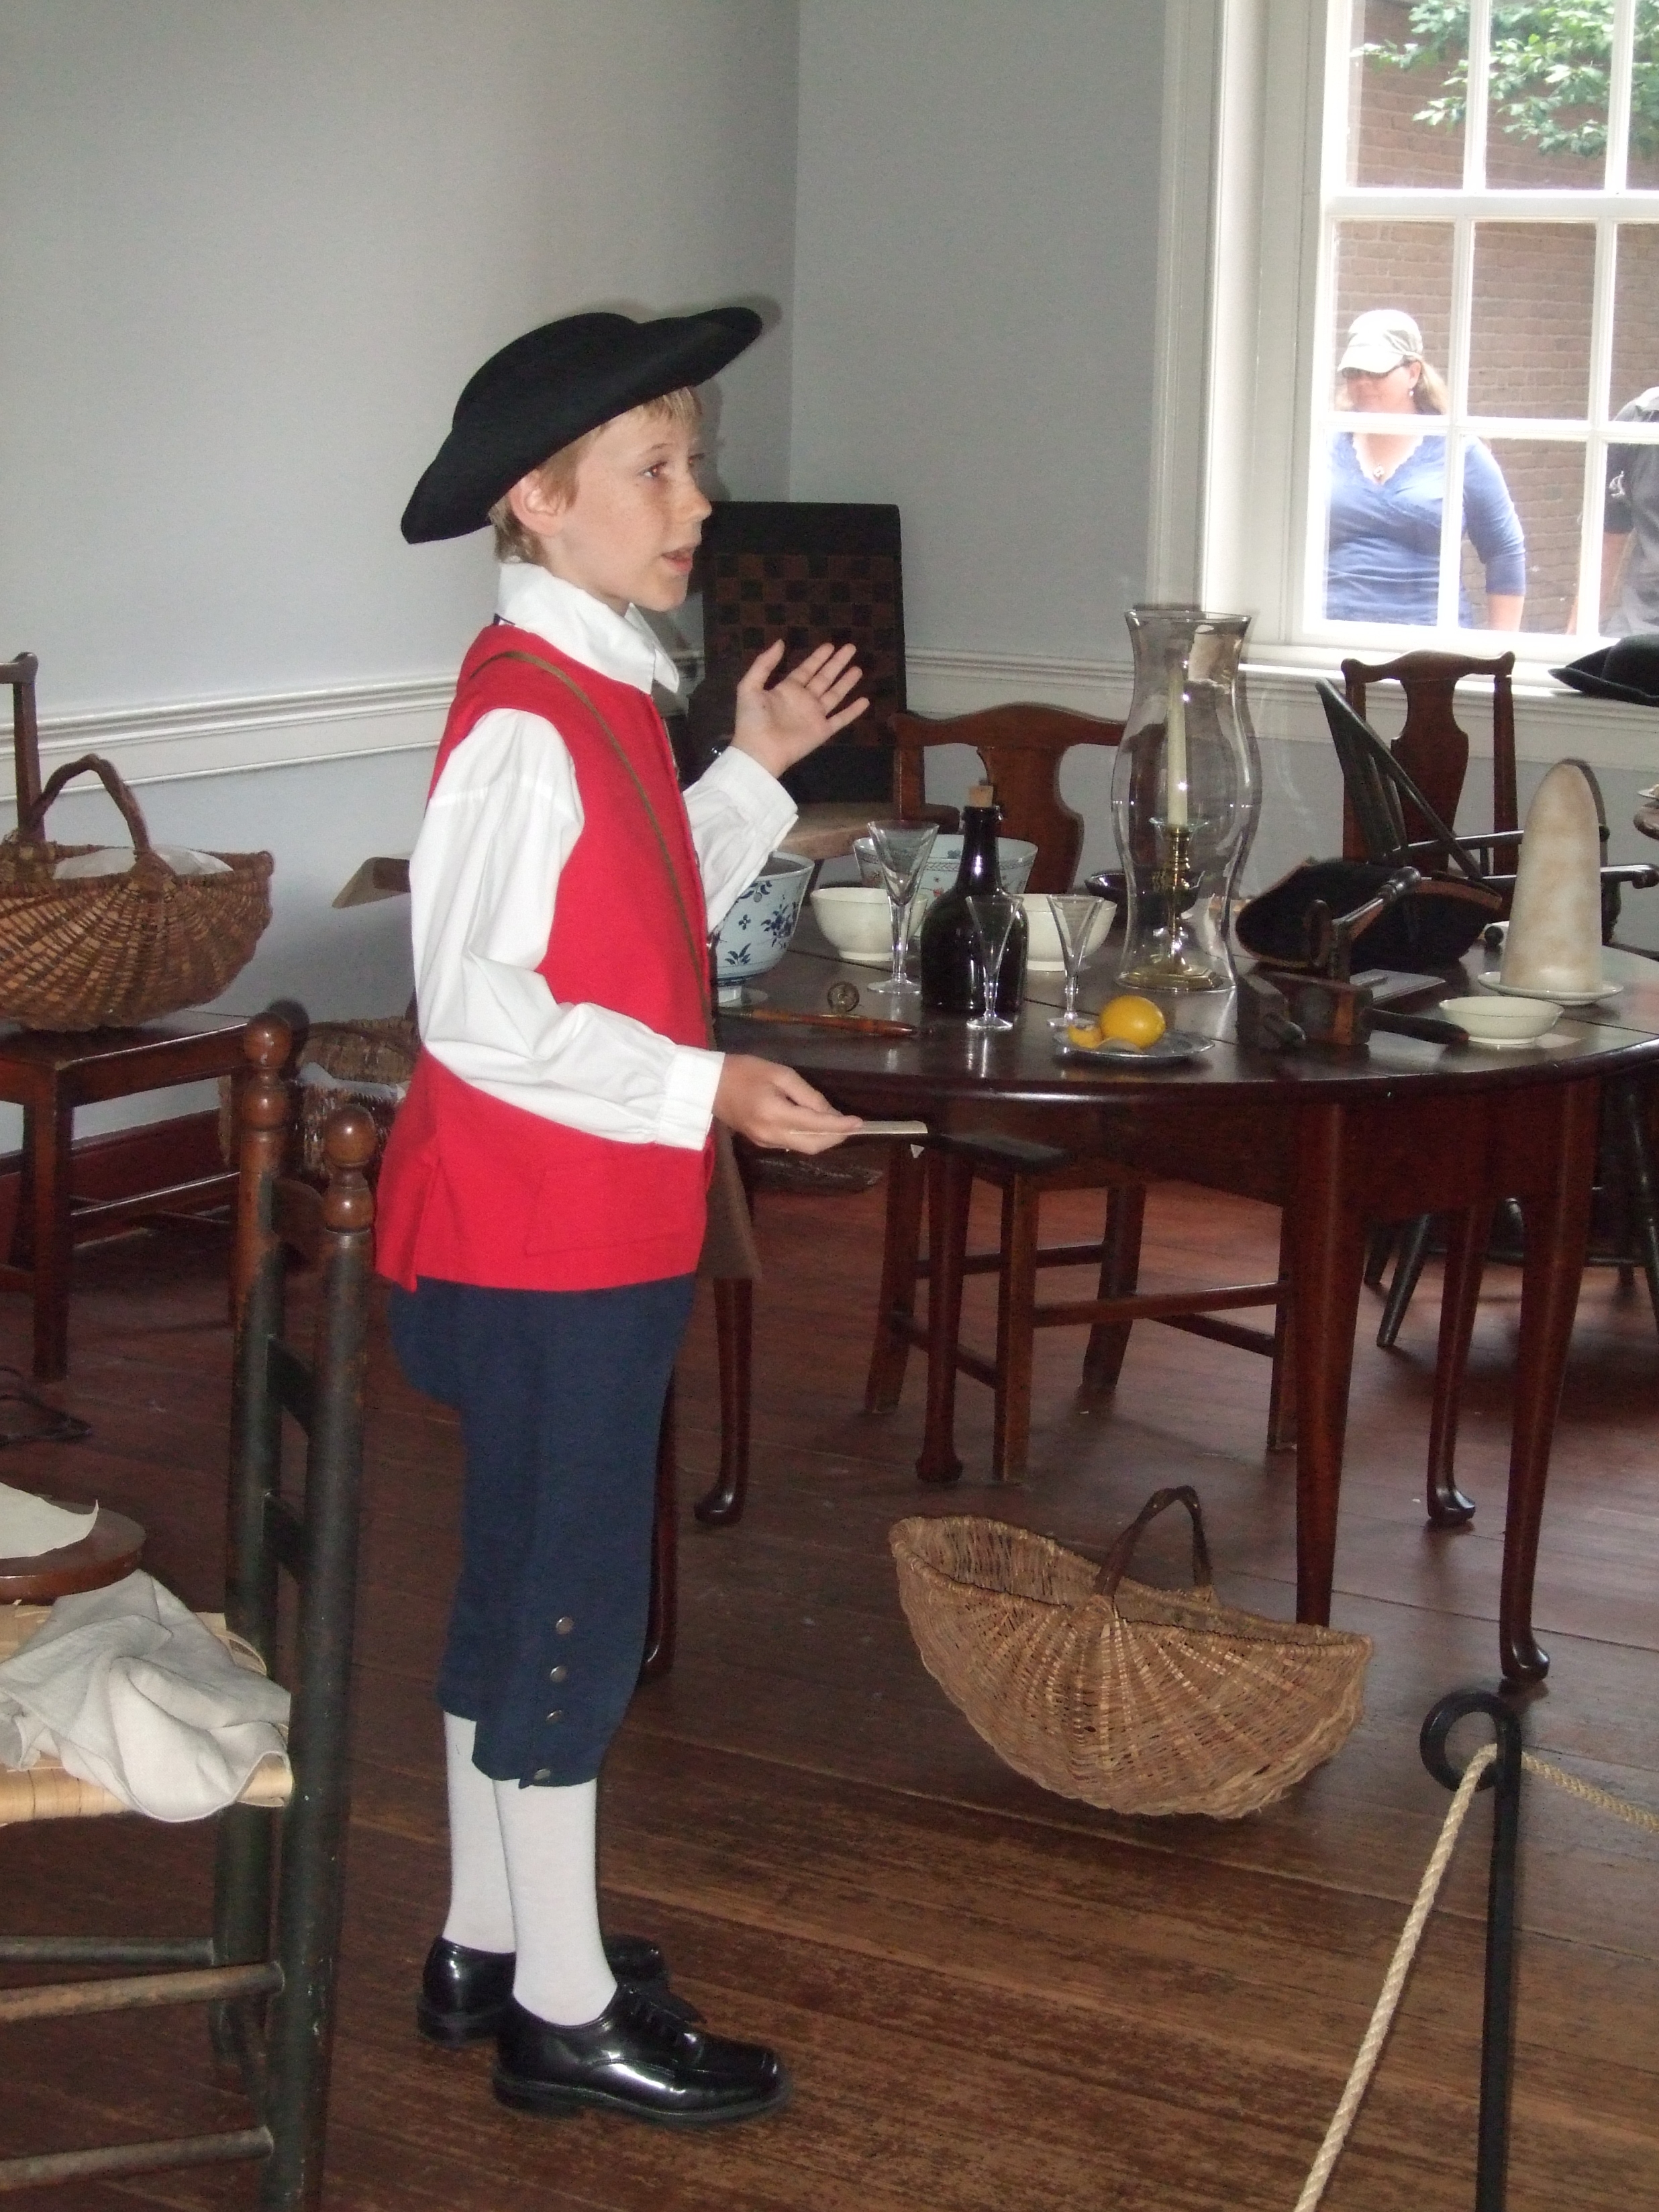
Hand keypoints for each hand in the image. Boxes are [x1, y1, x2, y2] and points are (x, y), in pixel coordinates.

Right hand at [713, 1054, 863, 1153]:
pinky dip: (808, 1138)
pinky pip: (792, 1144)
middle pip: (813, 1145)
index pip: (816, 1125)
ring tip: (838, 1126)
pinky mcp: (761, 1142)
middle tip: (851, 1125)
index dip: (840, 1125)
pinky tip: (816, 1127)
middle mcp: (771, 1133)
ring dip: (824, 1139)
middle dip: (835, 1137)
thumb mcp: (780, 1074)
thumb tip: (830, 1112)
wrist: (708, 1085)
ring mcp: (765, 1141)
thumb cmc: (743, 1071)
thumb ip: (807, 1095)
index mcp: (775, 1113)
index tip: (859, 1122)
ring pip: (804, 1148)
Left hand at [728, 640, 869, 777]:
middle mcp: (804, 700)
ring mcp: (814, 716)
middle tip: (851, 648)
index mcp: (787, 689)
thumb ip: (764, 664)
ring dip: (846, 682)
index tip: (830, 646)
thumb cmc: (752, 719)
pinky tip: (865, 701)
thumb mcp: (749, 686)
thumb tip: (781, 642)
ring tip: (858, 669)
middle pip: (824, 678)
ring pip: (835, 695)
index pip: (806, 670)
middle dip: (837, 663)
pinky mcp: (822, 731)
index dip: (818, 658)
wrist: (759, 750)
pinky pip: (841, 719)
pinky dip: (853, 711)